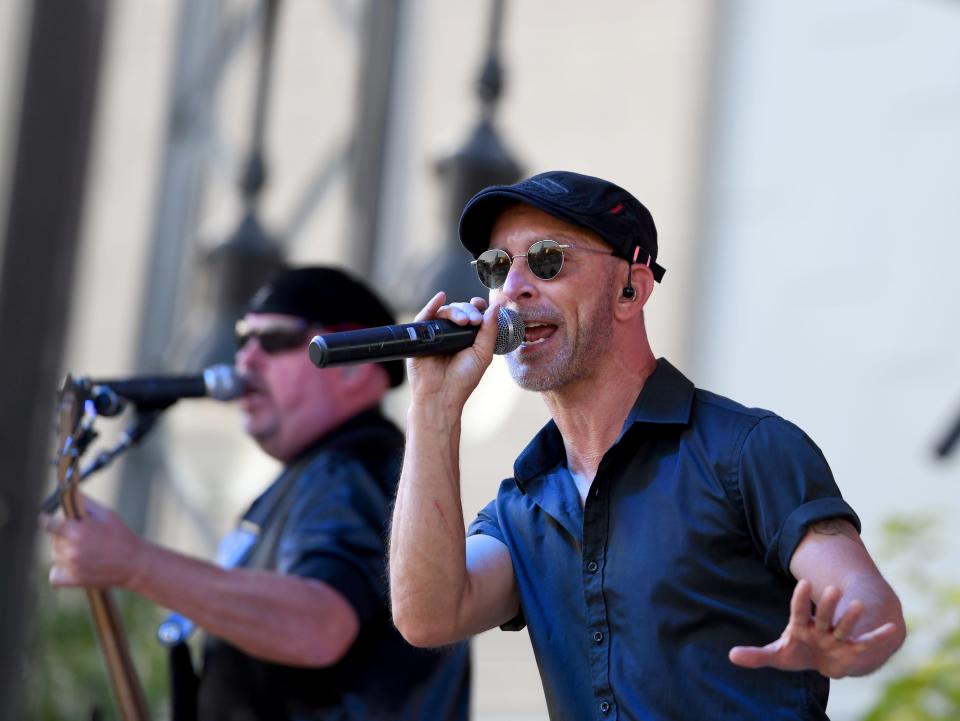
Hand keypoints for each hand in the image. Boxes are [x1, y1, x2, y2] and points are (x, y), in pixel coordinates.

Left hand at [41, 495, 146, 588]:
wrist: (135, 563)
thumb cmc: (122, 536)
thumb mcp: (107, 514)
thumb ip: (84, 503)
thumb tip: (69, 495)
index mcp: (78, 531)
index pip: (49, 524)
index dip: (48, 521)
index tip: (48, 520)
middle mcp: (72, 549)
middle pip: (54, 539)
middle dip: (63, 535)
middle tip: (81, 536)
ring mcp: (72, 566)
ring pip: (55, 555)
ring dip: (64, 551)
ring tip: (84, 550)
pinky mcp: (74, 580)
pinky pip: (54, 574)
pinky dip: (60, 570)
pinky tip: (74, 564)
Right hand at [405, 292, 499, 406]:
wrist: (441, 395)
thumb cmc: (462, 380)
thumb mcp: (482, 354)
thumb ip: (490, 331)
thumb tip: (496, 306)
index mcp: (467, 337)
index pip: (472, 314)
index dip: (477, 307)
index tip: (482, 305)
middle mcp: (451, 333)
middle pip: (459, 310)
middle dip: (468, 310)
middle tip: (474, 320)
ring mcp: (436, 333)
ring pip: (444, 312)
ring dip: (455, 311)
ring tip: (463, 321)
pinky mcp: (420, 336)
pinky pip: (425, 316)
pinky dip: (432, 305)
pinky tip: (440, 297)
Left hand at [729, 579, 900, 677]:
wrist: (821, 660)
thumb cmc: (796, 652)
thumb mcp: (776, 655)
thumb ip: (756, 655)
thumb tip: (731, 656)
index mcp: (801, 625)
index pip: (799, 609)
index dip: (801, 598)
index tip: (803, 582)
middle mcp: (821, 628)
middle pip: (824, 615)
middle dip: (828, 604)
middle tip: (832, 588)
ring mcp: (837, 637)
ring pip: (845, 627)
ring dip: (850, 617)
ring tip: (858, 604)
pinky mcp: (852, 649)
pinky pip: (866, 642)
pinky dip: (878, 636)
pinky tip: (891, 627)